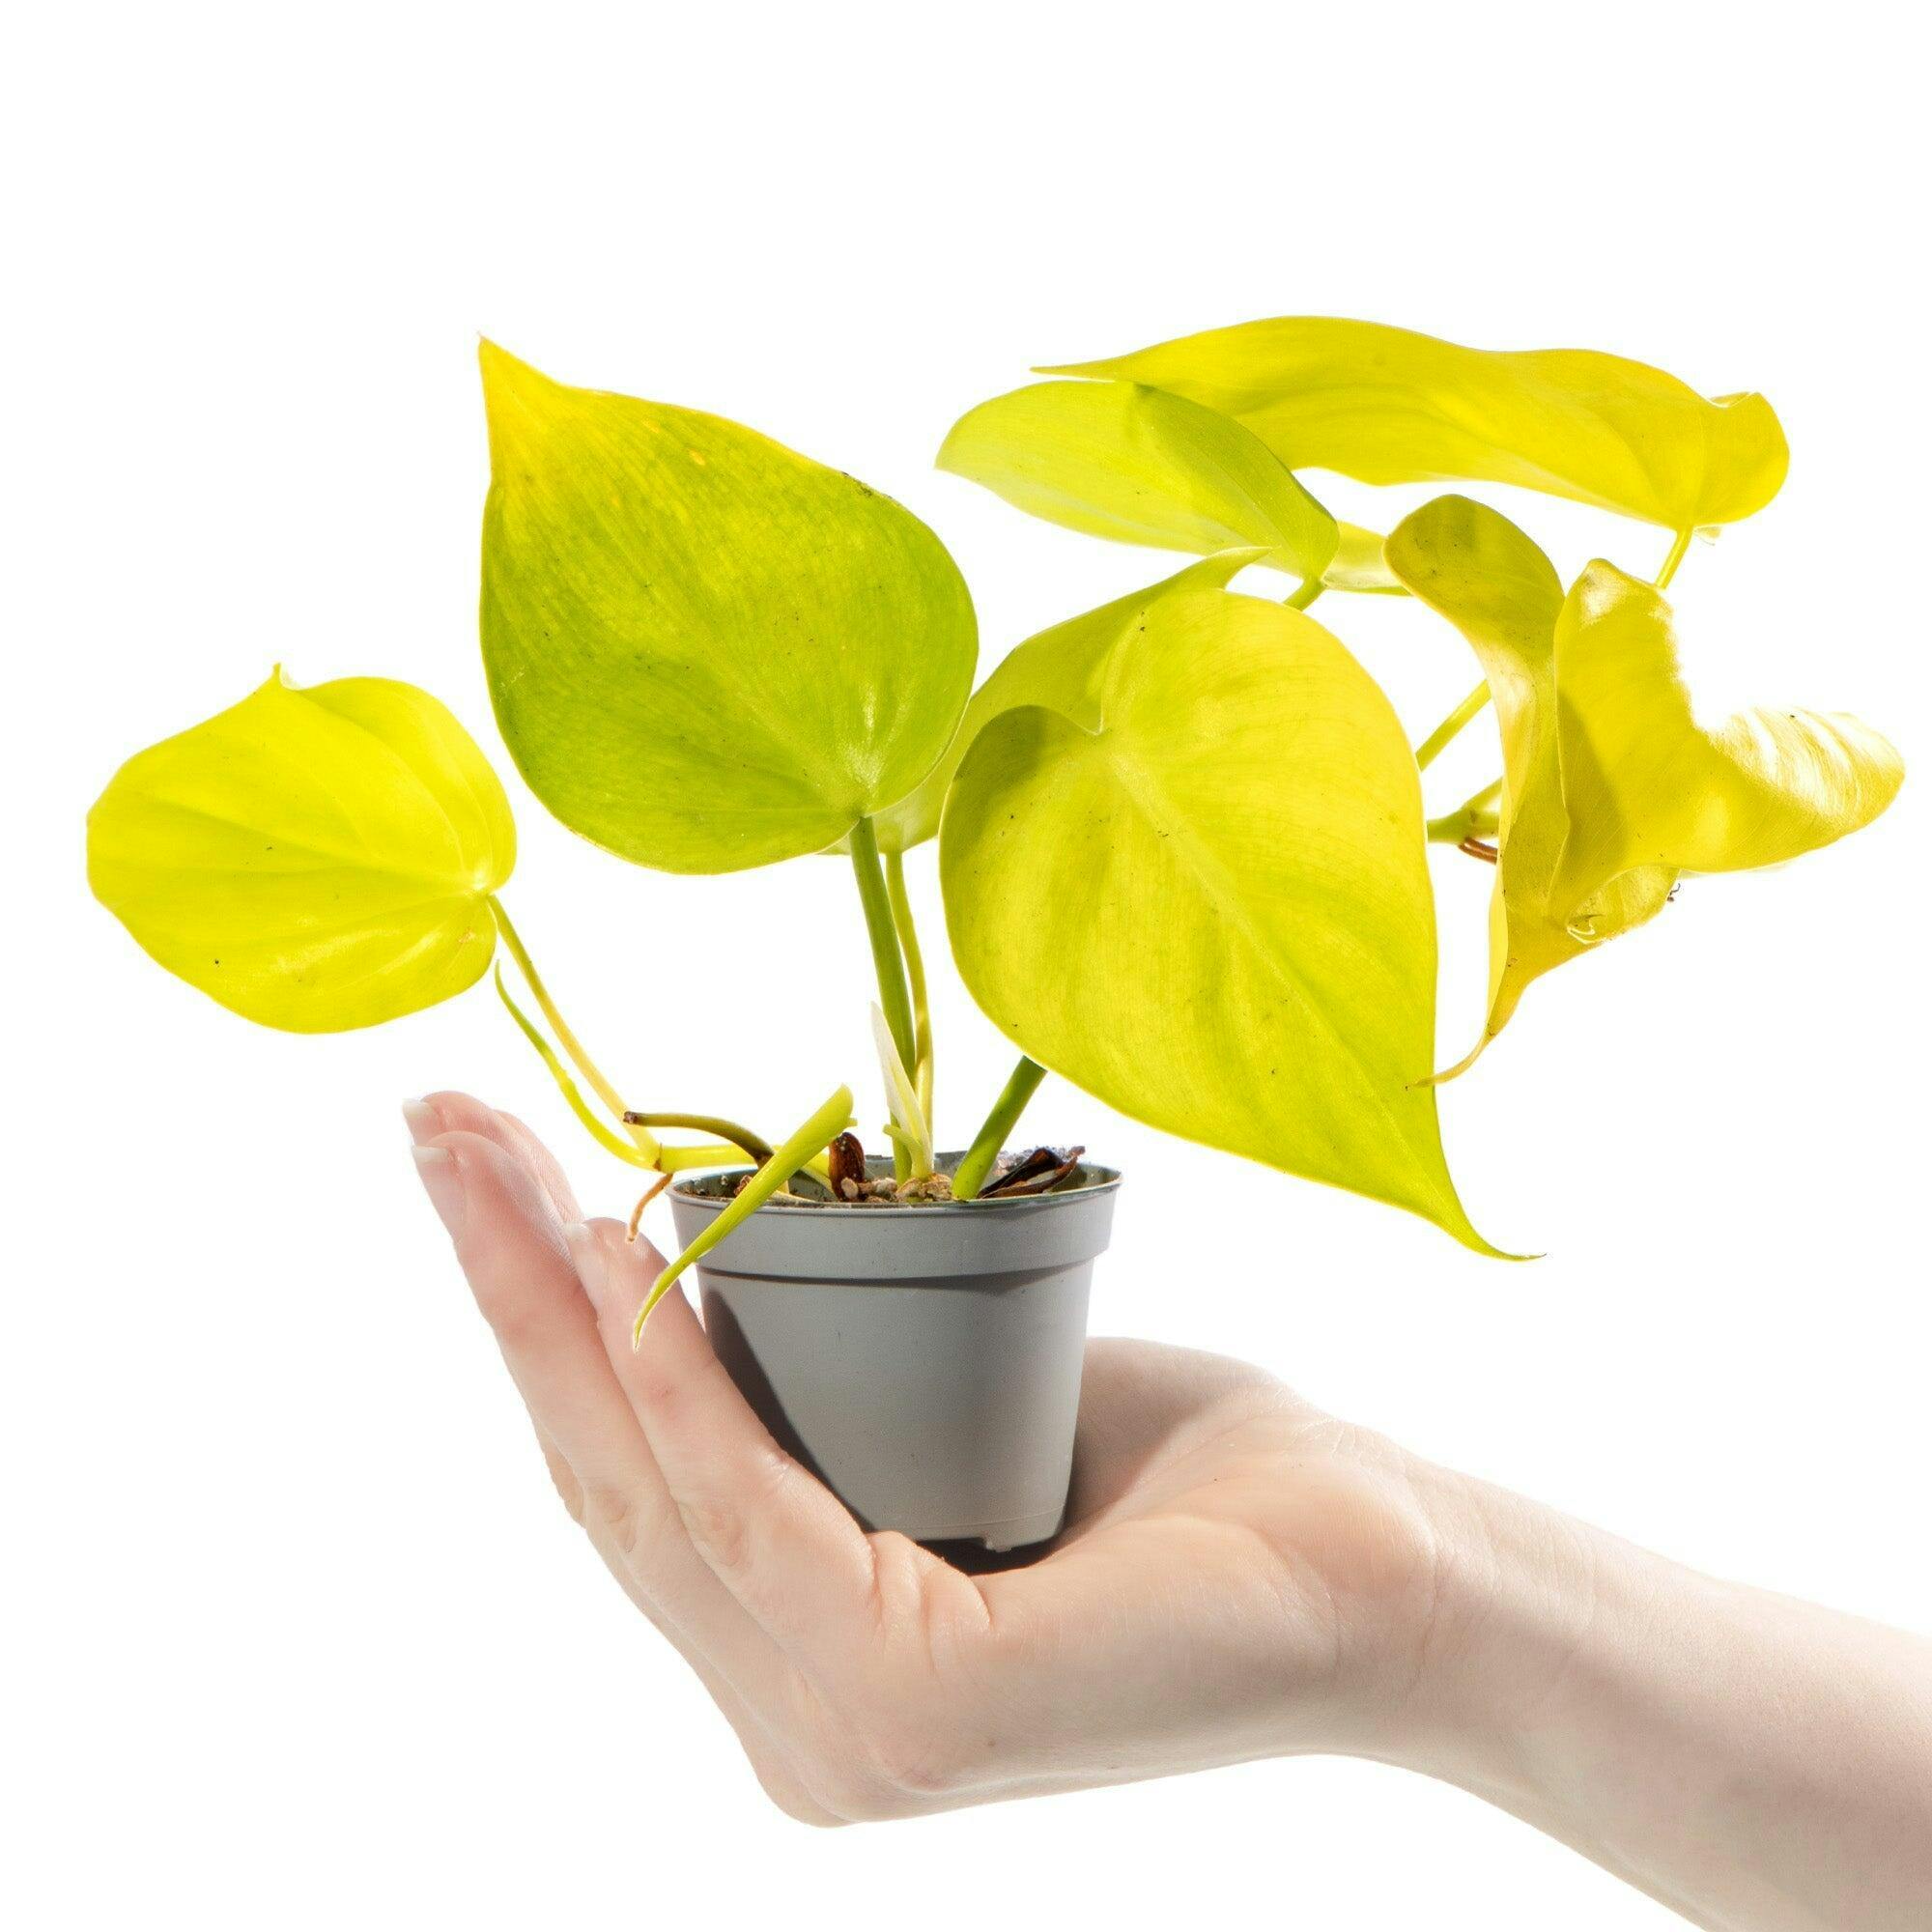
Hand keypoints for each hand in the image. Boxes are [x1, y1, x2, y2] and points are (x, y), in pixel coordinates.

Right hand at [404, 1092, 1448, 1820]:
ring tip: (492, 1156)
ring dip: (558, 1307)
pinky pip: (756, 1511)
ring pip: (657, 1490)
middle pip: (610, 1479)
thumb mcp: (965, 1406)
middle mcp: (798, 1724)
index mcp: (806, 1661)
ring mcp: (845, 1735)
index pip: (634, 1485)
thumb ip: (828, 1388)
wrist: (1377, 1559)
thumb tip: (709, 1267)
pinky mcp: (911, 1707)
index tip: (479, 1166)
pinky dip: (677, 1377)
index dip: (536, 1326)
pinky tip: (621, 1255)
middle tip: (437, 1127)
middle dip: (508, 1290)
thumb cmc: (1185, 1478)